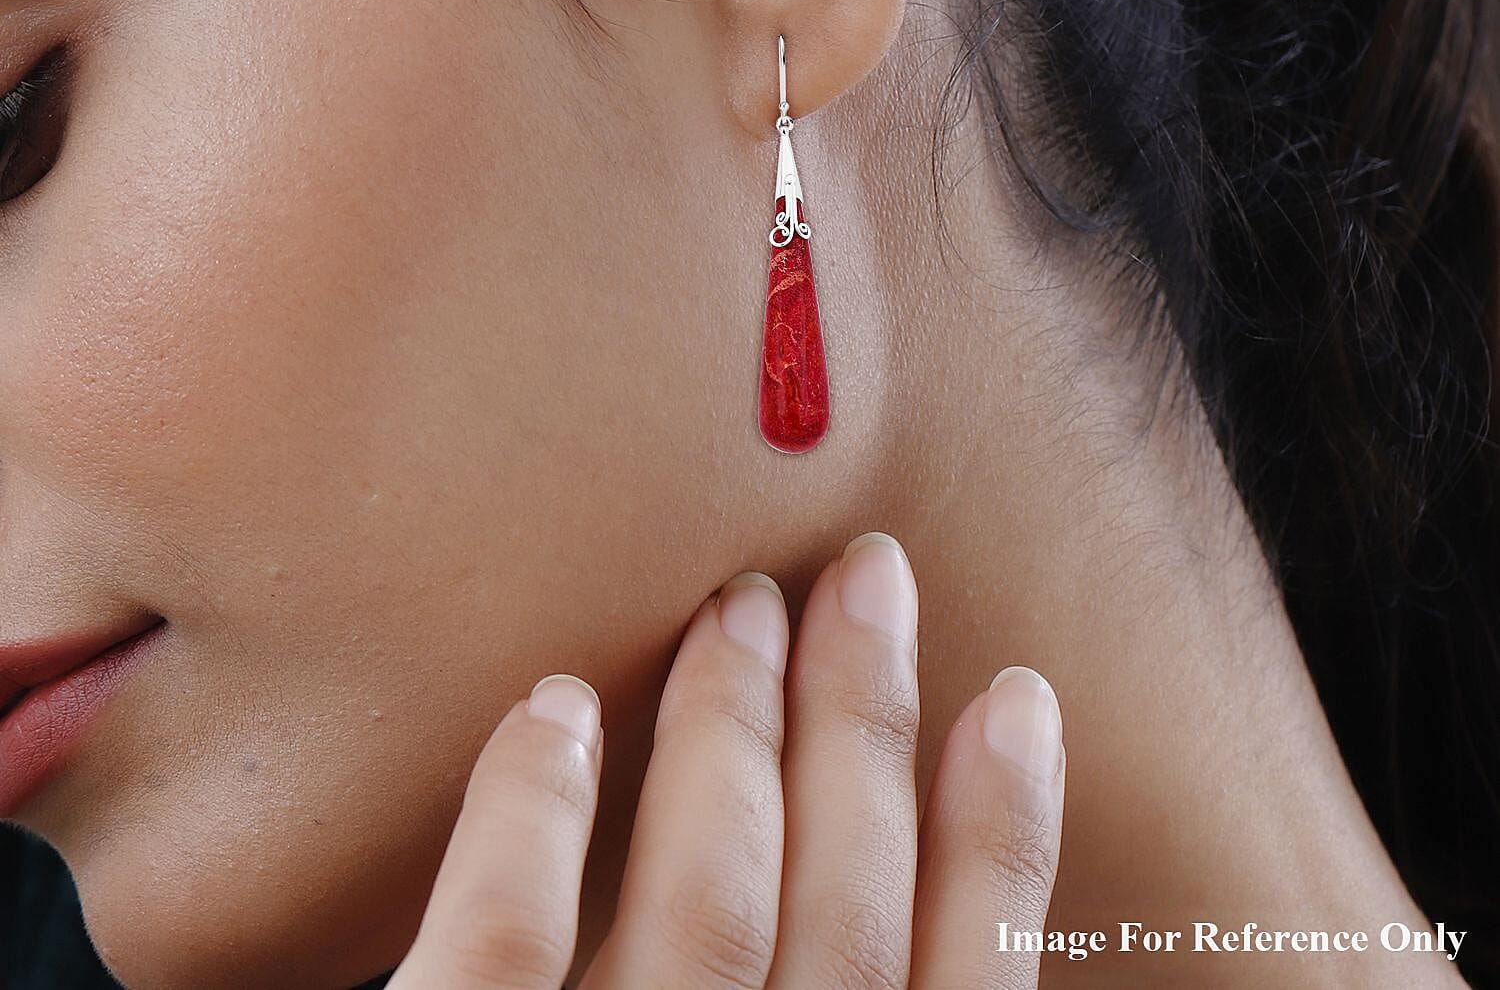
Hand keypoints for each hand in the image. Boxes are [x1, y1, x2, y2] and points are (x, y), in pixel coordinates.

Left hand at [387, 530, 1066, 986]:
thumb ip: (810, 989)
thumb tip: (853, 868)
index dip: (1005, 841)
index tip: (1017, 702)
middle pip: (843, 910)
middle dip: (865, 721)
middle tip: (867, 577)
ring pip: (705, 901)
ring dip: (735, 730)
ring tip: (742, 607)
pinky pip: (502, 949)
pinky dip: (536, 817)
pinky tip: (553, 708)